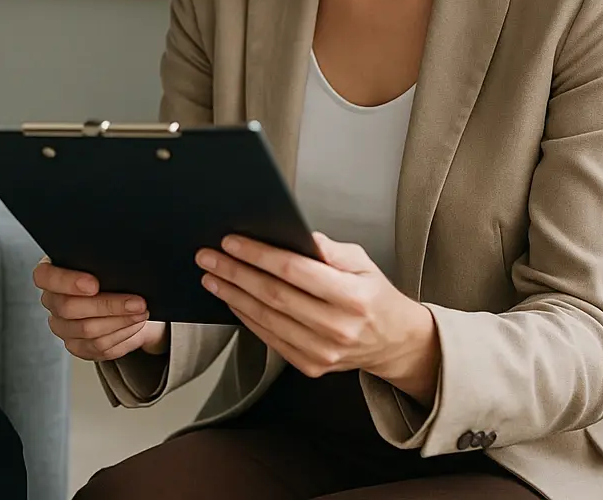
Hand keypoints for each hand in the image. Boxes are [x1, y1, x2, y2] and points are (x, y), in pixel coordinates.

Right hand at [34, 257, 166, 361]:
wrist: (120, 295)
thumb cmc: (108, 272)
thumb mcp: (103, 259)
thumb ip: (102, 258)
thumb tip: (121, 259)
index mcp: (51, 273)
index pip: (45, 276)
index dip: (66, 281)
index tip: (94, 283)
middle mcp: (52, 301)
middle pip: (69, 308)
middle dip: (108, 305)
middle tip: (137, 301)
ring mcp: (62, 327)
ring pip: (88, 331)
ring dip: (120, 321)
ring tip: (142, 312)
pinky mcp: (77, 346)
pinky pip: (98, 347)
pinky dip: (121, 335)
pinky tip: (135, 324)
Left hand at [197, 232, 438, 402]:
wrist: (394, 342)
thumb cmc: (374, 297)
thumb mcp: (362, 263)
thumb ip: (329, 250)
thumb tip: (296, 235)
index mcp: (353, 297)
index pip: (294, 271)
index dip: (258, 255)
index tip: (231, 242)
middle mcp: (338, 328)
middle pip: (273, 295)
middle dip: (235, 272)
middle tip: (208, 256)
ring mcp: (323, 351)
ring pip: (266, 318)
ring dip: (233, 295)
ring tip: (212, 276)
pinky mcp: (311, 366)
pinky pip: (270, 338)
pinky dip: (246, 317)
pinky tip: (232, 300)